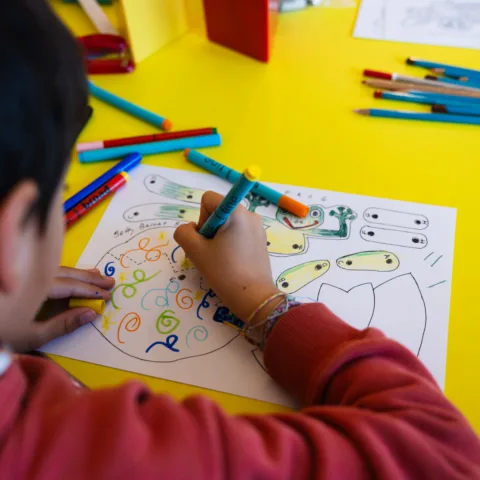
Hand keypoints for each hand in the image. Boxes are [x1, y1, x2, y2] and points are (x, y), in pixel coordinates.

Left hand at [17, 267, 113, 351]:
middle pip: (66, 273)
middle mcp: (31, 276)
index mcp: (35, 288)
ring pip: (57, 270)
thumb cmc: (3, 336)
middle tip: (110, 281)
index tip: (108, 296)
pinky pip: (48, 271)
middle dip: (89, 278)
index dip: (90, 291)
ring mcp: (26, 275)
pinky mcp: (21, 279)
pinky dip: (65, 273)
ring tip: (98, 274)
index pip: (70, 286)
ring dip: (79, 273)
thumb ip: (63, 323)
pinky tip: (74, 276)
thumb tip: (92, 313)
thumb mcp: (34, 335)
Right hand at [174, 192, 279, 321]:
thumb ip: (184, 233)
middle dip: (210, 229)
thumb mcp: (195, 251)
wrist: (253, 297)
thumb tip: (191, 229)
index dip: (201, 217)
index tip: (207, 238)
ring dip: (219, 237)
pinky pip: (238, 233)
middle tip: (212, 252)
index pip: (208, 199)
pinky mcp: (261, 240)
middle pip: (219, 211)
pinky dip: (230, 243)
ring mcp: (257, 227)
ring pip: (228, 224)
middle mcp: (249, 214)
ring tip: (222, 259)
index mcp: (236, 212)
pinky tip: (232, 262)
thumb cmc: (224, 272)